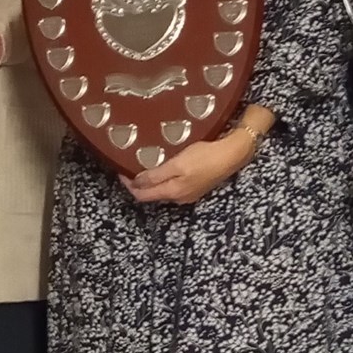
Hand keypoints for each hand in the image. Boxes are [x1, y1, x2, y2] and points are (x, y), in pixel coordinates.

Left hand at [125, 131, 255, 204]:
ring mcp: (189, 193)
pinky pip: (173, 185)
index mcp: (172, 193)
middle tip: (129, 166)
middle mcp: (179, 198)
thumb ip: (155, 176)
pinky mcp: (196, 186)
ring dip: (151, 180)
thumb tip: (136, 183)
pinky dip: (163, 178)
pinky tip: (163, 166)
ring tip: (143, 164)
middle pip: (152, 194)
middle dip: (138, 184)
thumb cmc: (204, 157)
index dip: (129, 185)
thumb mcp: (177, 165)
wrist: (232, 155)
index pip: (142, 195)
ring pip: (162, 190)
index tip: (120, 170)